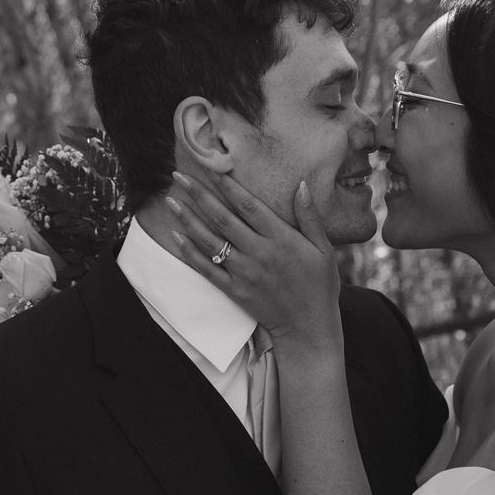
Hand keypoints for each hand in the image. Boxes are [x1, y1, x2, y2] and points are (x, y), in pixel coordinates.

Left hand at [166, 171, 341, 343]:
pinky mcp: (235, 290)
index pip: (249, 206)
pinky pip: (207, 269)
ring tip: (170, 201)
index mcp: (281, 239)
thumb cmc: (320, 285)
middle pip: (223, 219)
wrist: (309, 327)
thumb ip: (309, 217)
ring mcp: (244, 273)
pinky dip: (190, 252)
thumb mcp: (323, 249)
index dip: (228, 185)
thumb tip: (300, 185)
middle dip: (199, 195)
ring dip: (188, 219)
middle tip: (179, 176)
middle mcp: (260, 253)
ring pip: (210, 241)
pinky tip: (176, 236)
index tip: (211, 167)